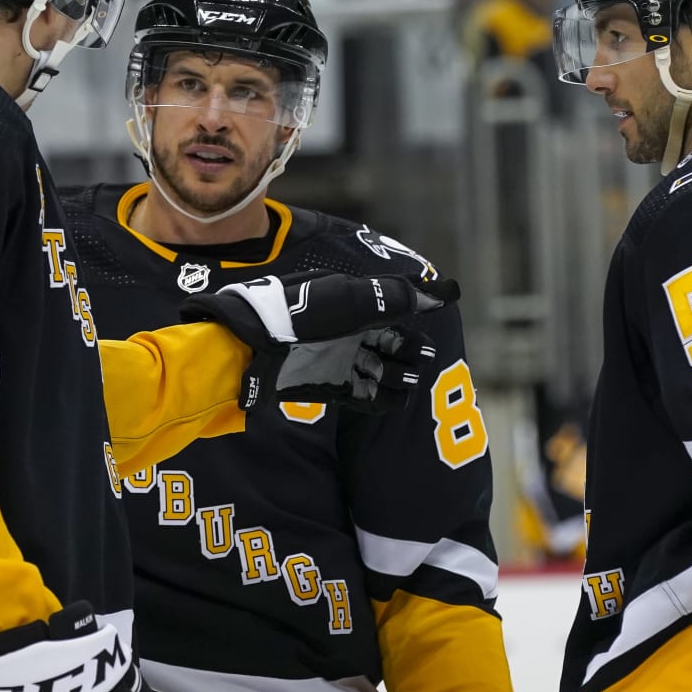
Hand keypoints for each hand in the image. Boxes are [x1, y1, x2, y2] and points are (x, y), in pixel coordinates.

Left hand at [182, 271, 456, 412]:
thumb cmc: (296, 316)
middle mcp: (348, 330)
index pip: (396, 309)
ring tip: (404, 380)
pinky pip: (365, 396)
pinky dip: (382, 399)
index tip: (430, 329)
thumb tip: (445, 292)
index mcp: (352, 302)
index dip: (415, 318)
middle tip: (417, 359)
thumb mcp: (348, 300)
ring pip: (382, 371)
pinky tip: (393, 399)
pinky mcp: (329, 387)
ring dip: (398, 376)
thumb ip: (395, 297)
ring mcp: (339, 359)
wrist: (246, 350)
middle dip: (408, 351)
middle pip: (393, 342)